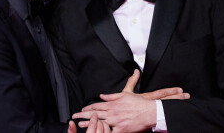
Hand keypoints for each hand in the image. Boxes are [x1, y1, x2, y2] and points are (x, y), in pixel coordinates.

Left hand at [73, 70, 189, 132]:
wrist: (148, 111)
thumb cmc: (137, 102)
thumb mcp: (124, 94)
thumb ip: (111, 96)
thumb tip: (102, 95)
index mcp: (112, 104)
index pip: (97, 105)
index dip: (88, 107)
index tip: (81, 109)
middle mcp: (112, 112)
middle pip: (95, 114)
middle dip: (83, 115)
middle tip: (75, 116)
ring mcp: (116, 122)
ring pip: (99, 123)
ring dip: (88, 124)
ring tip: (80, 125)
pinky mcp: (121, 130)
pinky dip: (103, 132)